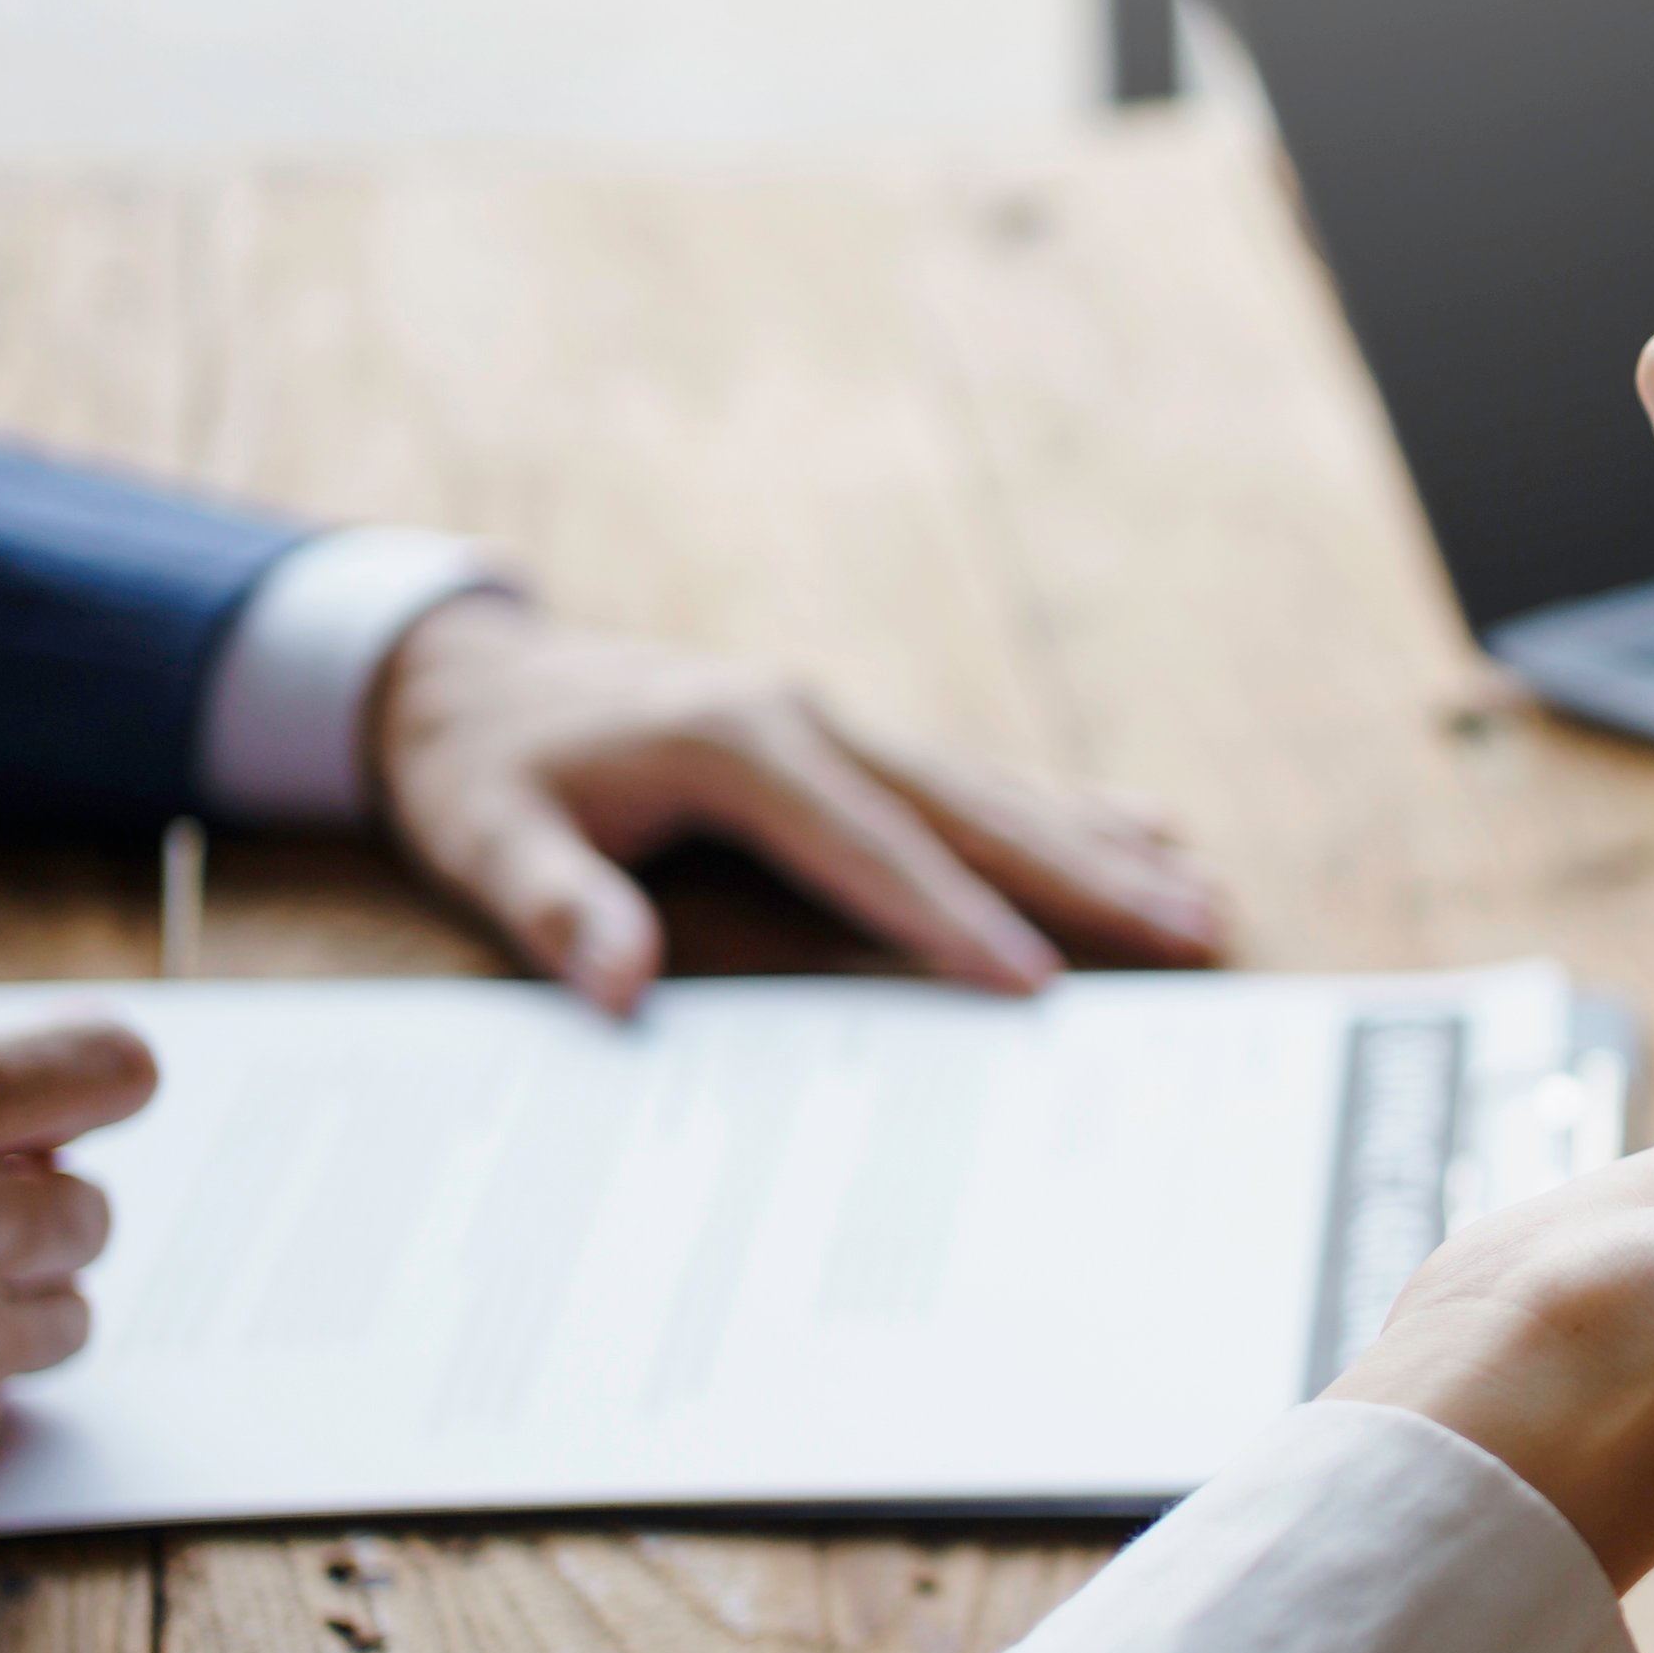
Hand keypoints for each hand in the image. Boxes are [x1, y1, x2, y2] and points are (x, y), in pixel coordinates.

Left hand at [370, 593, 1224, 1013]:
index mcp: (736, 745)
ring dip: (1093, 841)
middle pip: (968, 812)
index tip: (1036, 983)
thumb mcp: (483, 837)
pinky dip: (1049, 806)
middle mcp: (805, 721)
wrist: (455, 669)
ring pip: (985, 791)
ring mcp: (828, 720)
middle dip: (1084, 873)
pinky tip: (1129, 825)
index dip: (951, 919)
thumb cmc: (473, 767)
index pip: (869, 850)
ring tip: (1199, 889)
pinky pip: (960, 780)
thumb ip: (556, 906)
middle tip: (1193, 923)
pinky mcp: (831, 736)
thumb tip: (620, 979)